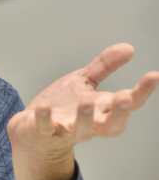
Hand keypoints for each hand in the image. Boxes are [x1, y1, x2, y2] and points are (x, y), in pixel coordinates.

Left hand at [7, 43, 158, 179]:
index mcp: (102, 109)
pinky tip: (44, 108)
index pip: (128, 103)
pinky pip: (46, 128)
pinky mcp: (44, 131)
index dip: (142, 92)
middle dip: (120, 114)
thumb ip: (104, 66)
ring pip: (83, 130)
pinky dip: (45, 119)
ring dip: (86, 118)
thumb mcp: (84, 81)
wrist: (32, 129)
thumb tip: (128, 48)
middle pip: (112, 126)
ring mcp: (67, 129)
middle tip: (125, 98)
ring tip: (87, 102)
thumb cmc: (63, 107)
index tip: (153, 76)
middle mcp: (89, 123)